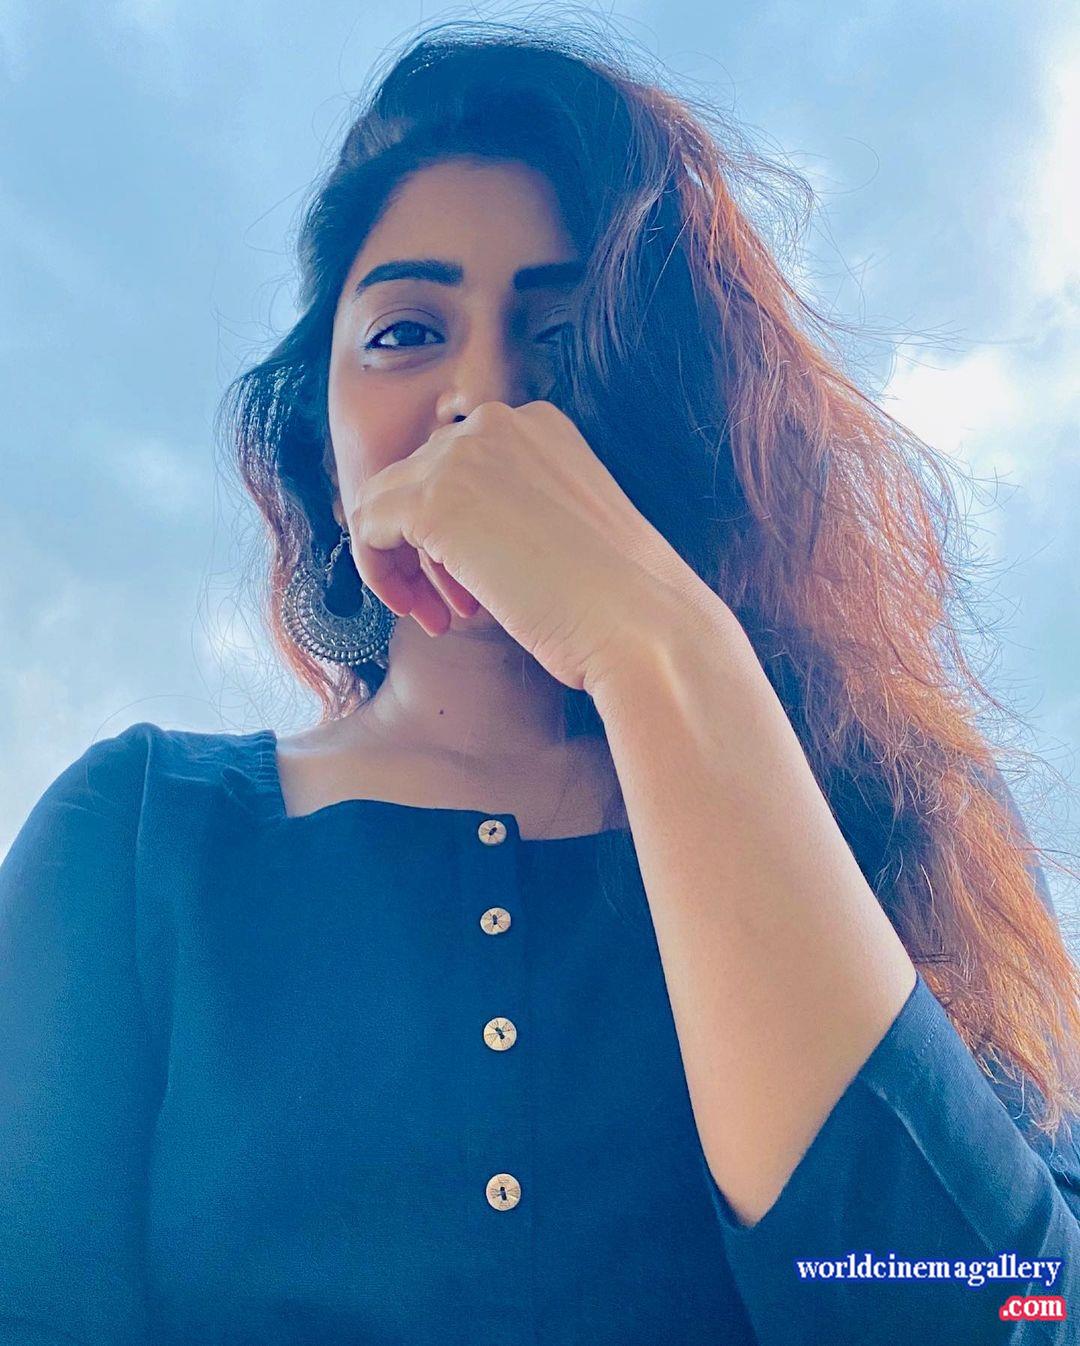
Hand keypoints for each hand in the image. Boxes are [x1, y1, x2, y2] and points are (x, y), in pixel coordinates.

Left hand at [345, 400, 708, 692]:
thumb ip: (510, 511)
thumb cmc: (618, 600)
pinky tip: (420, 614)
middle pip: (417, 480)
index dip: (457, 531)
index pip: (458, 465)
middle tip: (456, 608)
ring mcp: (462, 456)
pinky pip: (367, 529)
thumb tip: (451, 536)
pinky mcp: (433, 502)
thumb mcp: (565, 529)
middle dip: (428, 550)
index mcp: (539, 425)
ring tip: (439, 616)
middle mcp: (498, 423)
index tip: (476, 586)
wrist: (642, 625)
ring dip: (403, 564)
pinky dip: (379, 574)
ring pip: (384, 501)